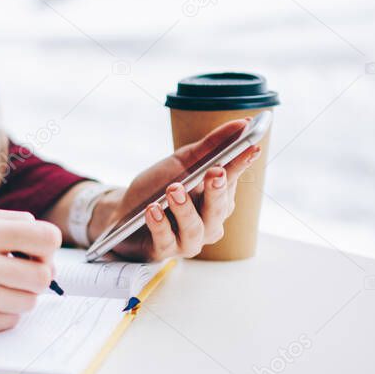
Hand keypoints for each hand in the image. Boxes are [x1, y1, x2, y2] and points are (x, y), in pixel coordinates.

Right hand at [0, 208, 61, 336]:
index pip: (46, 238)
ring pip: (29, 302)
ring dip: (19, 296)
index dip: (47, 248)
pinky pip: (9, 321)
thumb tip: (47, 242)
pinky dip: (2, 313)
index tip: (35, 252)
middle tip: (21, 274)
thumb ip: (5, 223)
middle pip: (43, 276)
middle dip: (38, 276)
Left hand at [88, 119, 260, 260]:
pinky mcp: (164, 250)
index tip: (251, 148)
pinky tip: (153, 210)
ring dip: (185, 208)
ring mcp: (188, 240)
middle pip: (218, 209)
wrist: (123, 213)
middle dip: (218, 191)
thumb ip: (211, 145)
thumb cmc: (158, 188)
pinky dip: (160, 224)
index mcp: (217, 199)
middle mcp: (209, 223)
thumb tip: (243, 123)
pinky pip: (165, 240)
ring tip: (173, 190)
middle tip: (215, 172)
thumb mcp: (182, 162)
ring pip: (195, 228)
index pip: (232, 179)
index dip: (242, 164)